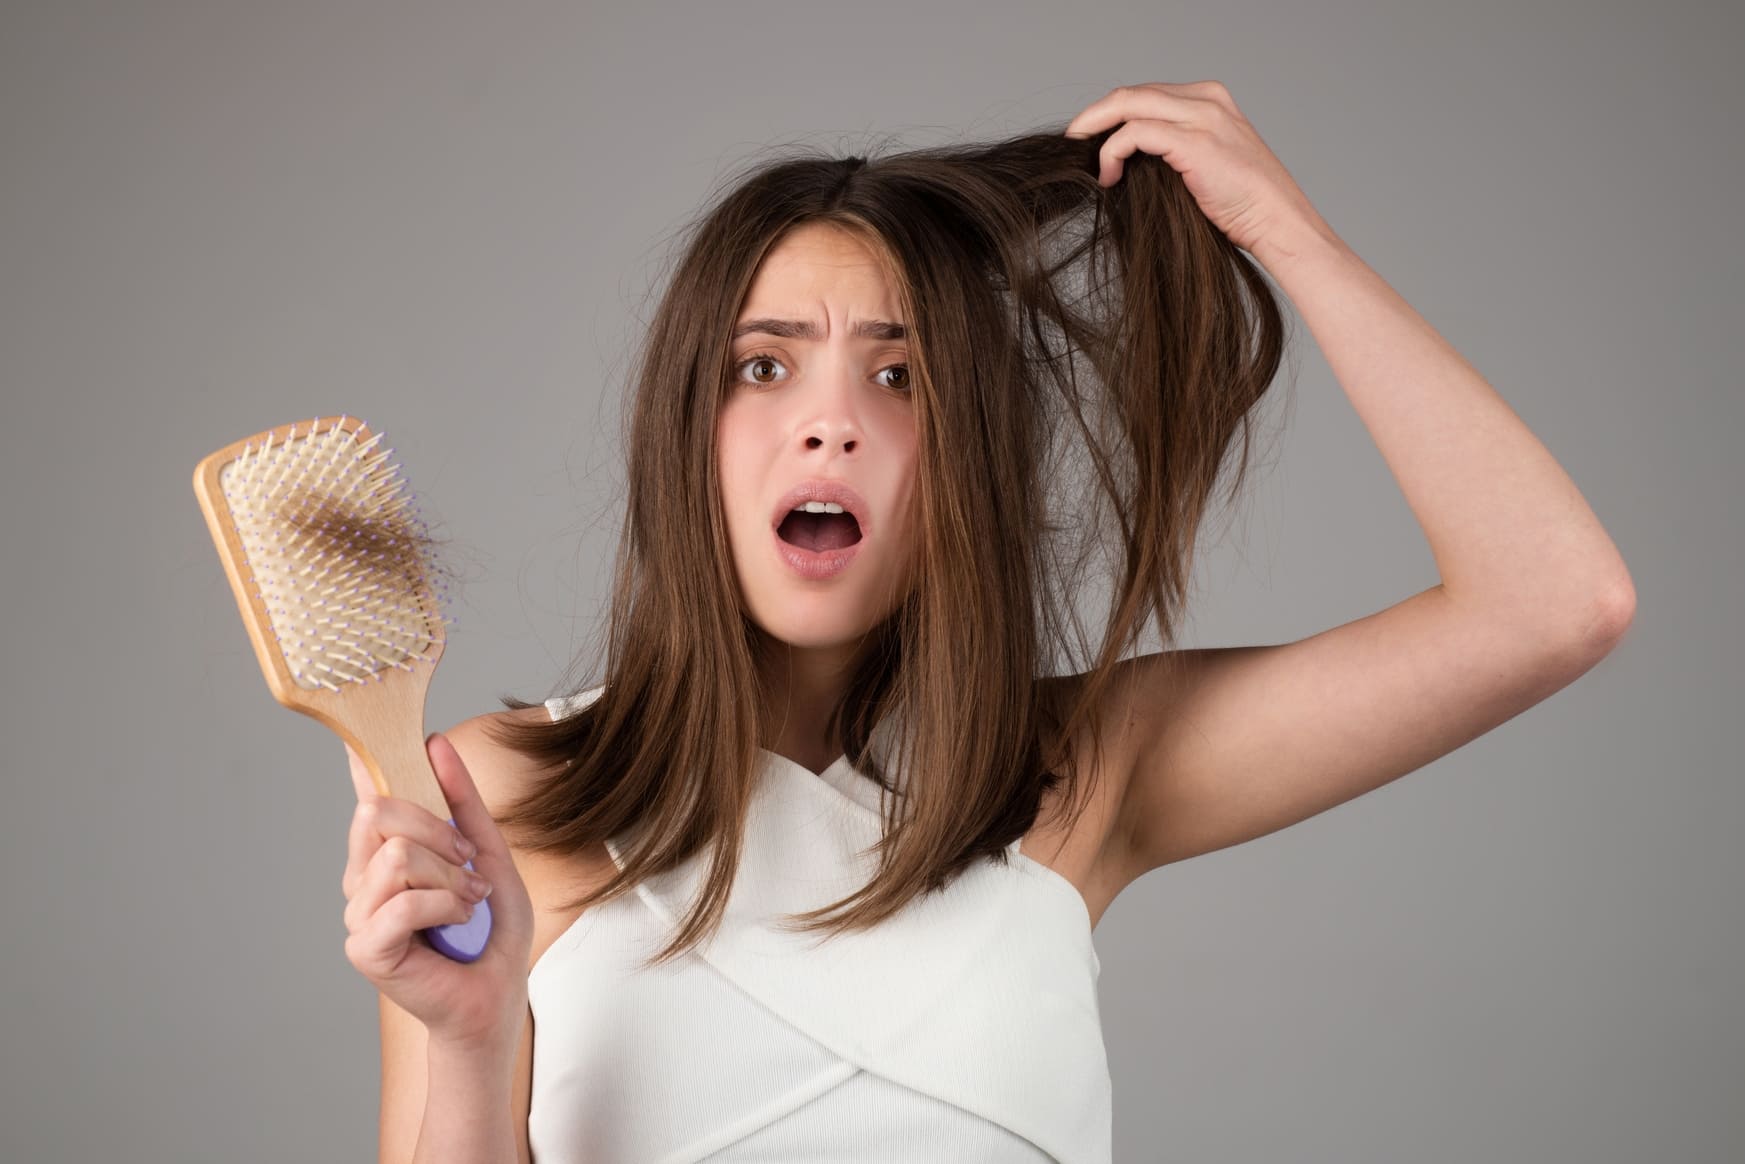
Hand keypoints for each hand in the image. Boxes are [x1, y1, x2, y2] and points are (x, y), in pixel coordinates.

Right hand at [341, 732, 534, 1049]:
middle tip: (468, 865)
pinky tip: (456, 923)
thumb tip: (435, 743)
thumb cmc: (490, 926)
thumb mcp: (487, 850)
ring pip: (397, 856)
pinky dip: (444, 907)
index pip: (366, 794)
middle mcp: (362, 876)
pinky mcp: (365, 946)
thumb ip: (461, 801)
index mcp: (385, 849)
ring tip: (468, 902)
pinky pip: (403, 901)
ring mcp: (359, 911)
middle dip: (438, 833)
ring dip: (450, 878)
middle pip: (379, 815)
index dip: (364, 763)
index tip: (362, 737)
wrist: (496, 991)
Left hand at [1064, 80, 1334, 261]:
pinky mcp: (1194, 142)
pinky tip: (1108, 176)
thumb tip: (1126, 162)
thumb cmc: (1244, 207)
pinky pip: (1135, 133)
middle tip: (1073, 141)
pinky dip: (1113, 152)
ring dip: (1097, 129)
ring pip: (1130, 104)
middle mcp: (1207, 100)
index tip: (1090, 137)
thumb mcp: (1206, 167)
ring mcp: (1202, 117)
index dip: (1113, 112)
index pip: (1147, 94)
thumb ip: (1174, 151)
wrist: (1279, 223)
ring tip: (1082, 156)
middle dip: (1096, 115)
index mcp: (1212, 100)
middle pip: (1133, 93)